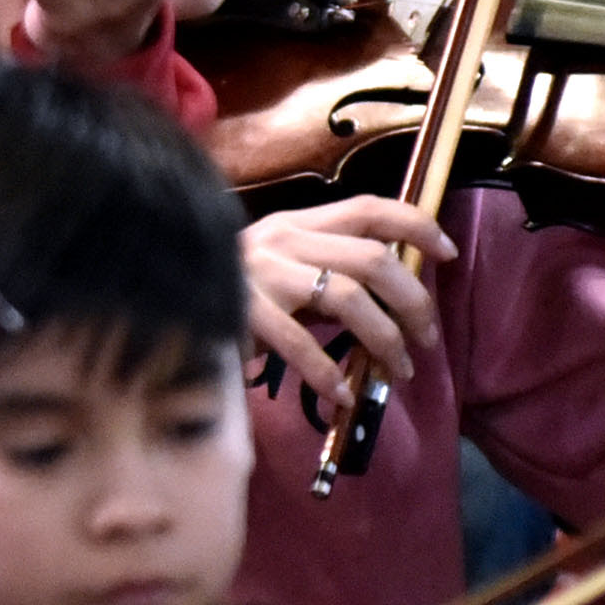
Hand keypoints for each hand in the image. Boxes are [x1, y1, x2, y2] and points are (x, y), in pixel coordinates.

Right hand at [243, 194, 454, 417]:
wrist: (157, 298)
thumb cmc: (229, 292)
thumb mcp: (281, 269)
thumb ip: (327, 272)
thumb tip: (392, 298)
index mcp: (297, 223)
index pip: (369, 208)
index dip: (415, 225)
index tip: (447, 252)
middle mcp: (283, 239)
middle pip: (373, 259)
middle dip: (413, 302)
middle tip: (426, 339)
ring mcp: (261, 273)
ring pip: (348, 297)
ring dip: (385, 340)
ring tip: (396, 372)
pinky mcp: (242, 311)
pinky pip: (299, 343)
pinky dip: (329, 374)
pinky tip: (343, 396)